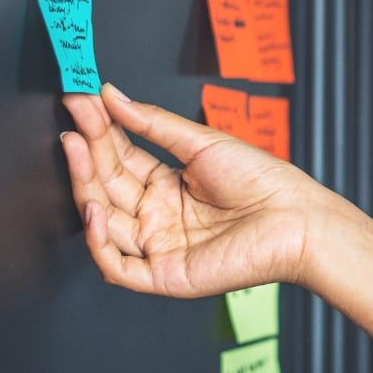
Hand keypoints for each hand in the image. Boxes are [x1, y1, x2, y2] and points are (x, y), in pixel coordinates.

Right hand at [60, 84, 319, 296]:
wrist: (297, 218)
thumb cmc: (265, 183)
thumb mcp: (203, 143)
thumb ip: (154, 124)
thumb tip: (114, 96)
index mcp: (168, 188)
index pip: (120, 160)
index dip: (99, 132)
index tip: (81, 101)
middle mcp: (159, 218)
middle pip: (107, 187)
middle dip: (87, 154)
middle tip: (74, 121)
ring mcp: (159, 247)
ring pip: (104, 223)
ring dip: (84, 187)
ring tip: (78, 149)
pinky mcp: (165, 276)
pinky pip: (117, 267)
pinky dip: (98, 241)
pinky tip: (94, 207)